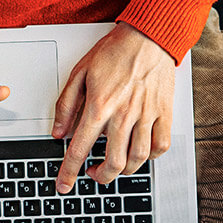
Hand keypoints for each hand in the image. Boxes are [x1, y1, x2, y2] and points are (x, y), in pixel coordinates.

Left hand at [51, 23, 174, 192]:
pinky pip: (161, 145)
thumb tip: (58, 131)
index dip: (69, 172)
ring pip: (137, 159)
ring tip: (115, 167)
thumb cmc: (115, 52)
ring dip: (124, 171)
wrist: (148, 37)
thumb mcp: (79, 73)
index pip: (80, 149)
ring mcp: (146, 115)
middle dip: (101, 177)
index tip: (64, 184)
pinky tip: (141, 153)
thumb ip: (66, 105)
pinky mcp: (164, 113)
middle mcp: (124, 114)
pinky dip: (152, 156)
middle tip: (93, 174)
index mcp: (99, 106)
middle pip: (113, 163)